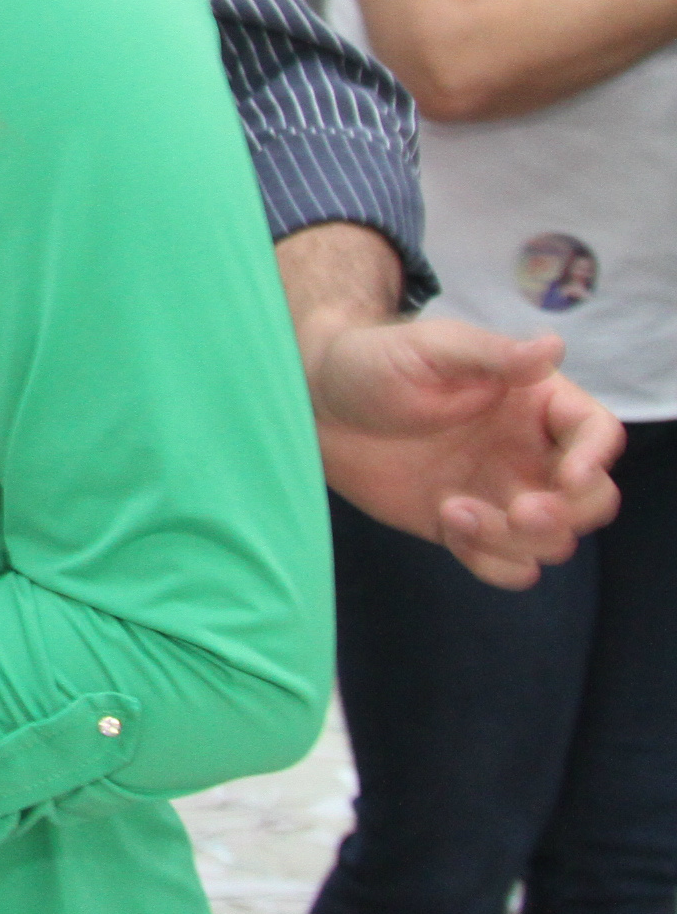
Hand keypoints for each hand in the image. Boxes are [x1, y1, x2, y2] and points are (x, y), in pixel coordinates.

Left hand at [311, 314, 625, 587]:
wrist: (318, 404)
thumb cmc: (375, 361)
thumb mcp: (431, 347)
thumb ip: (491, 354)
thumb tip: (552, 348)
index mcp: (534, 402)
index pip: (595, 433)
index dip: (595, 458)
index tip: (569, 476)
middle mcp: (529, 453)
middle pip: (591, 501)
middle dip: (567, 513)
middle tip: (522, 510)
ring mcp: (500, 494)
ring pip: (553, 540)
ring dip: (519, 540)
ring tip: (455, 509)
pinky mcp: (467, 528)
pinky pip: (508, 566)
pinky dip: (491, 561)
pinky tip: (446, 522)